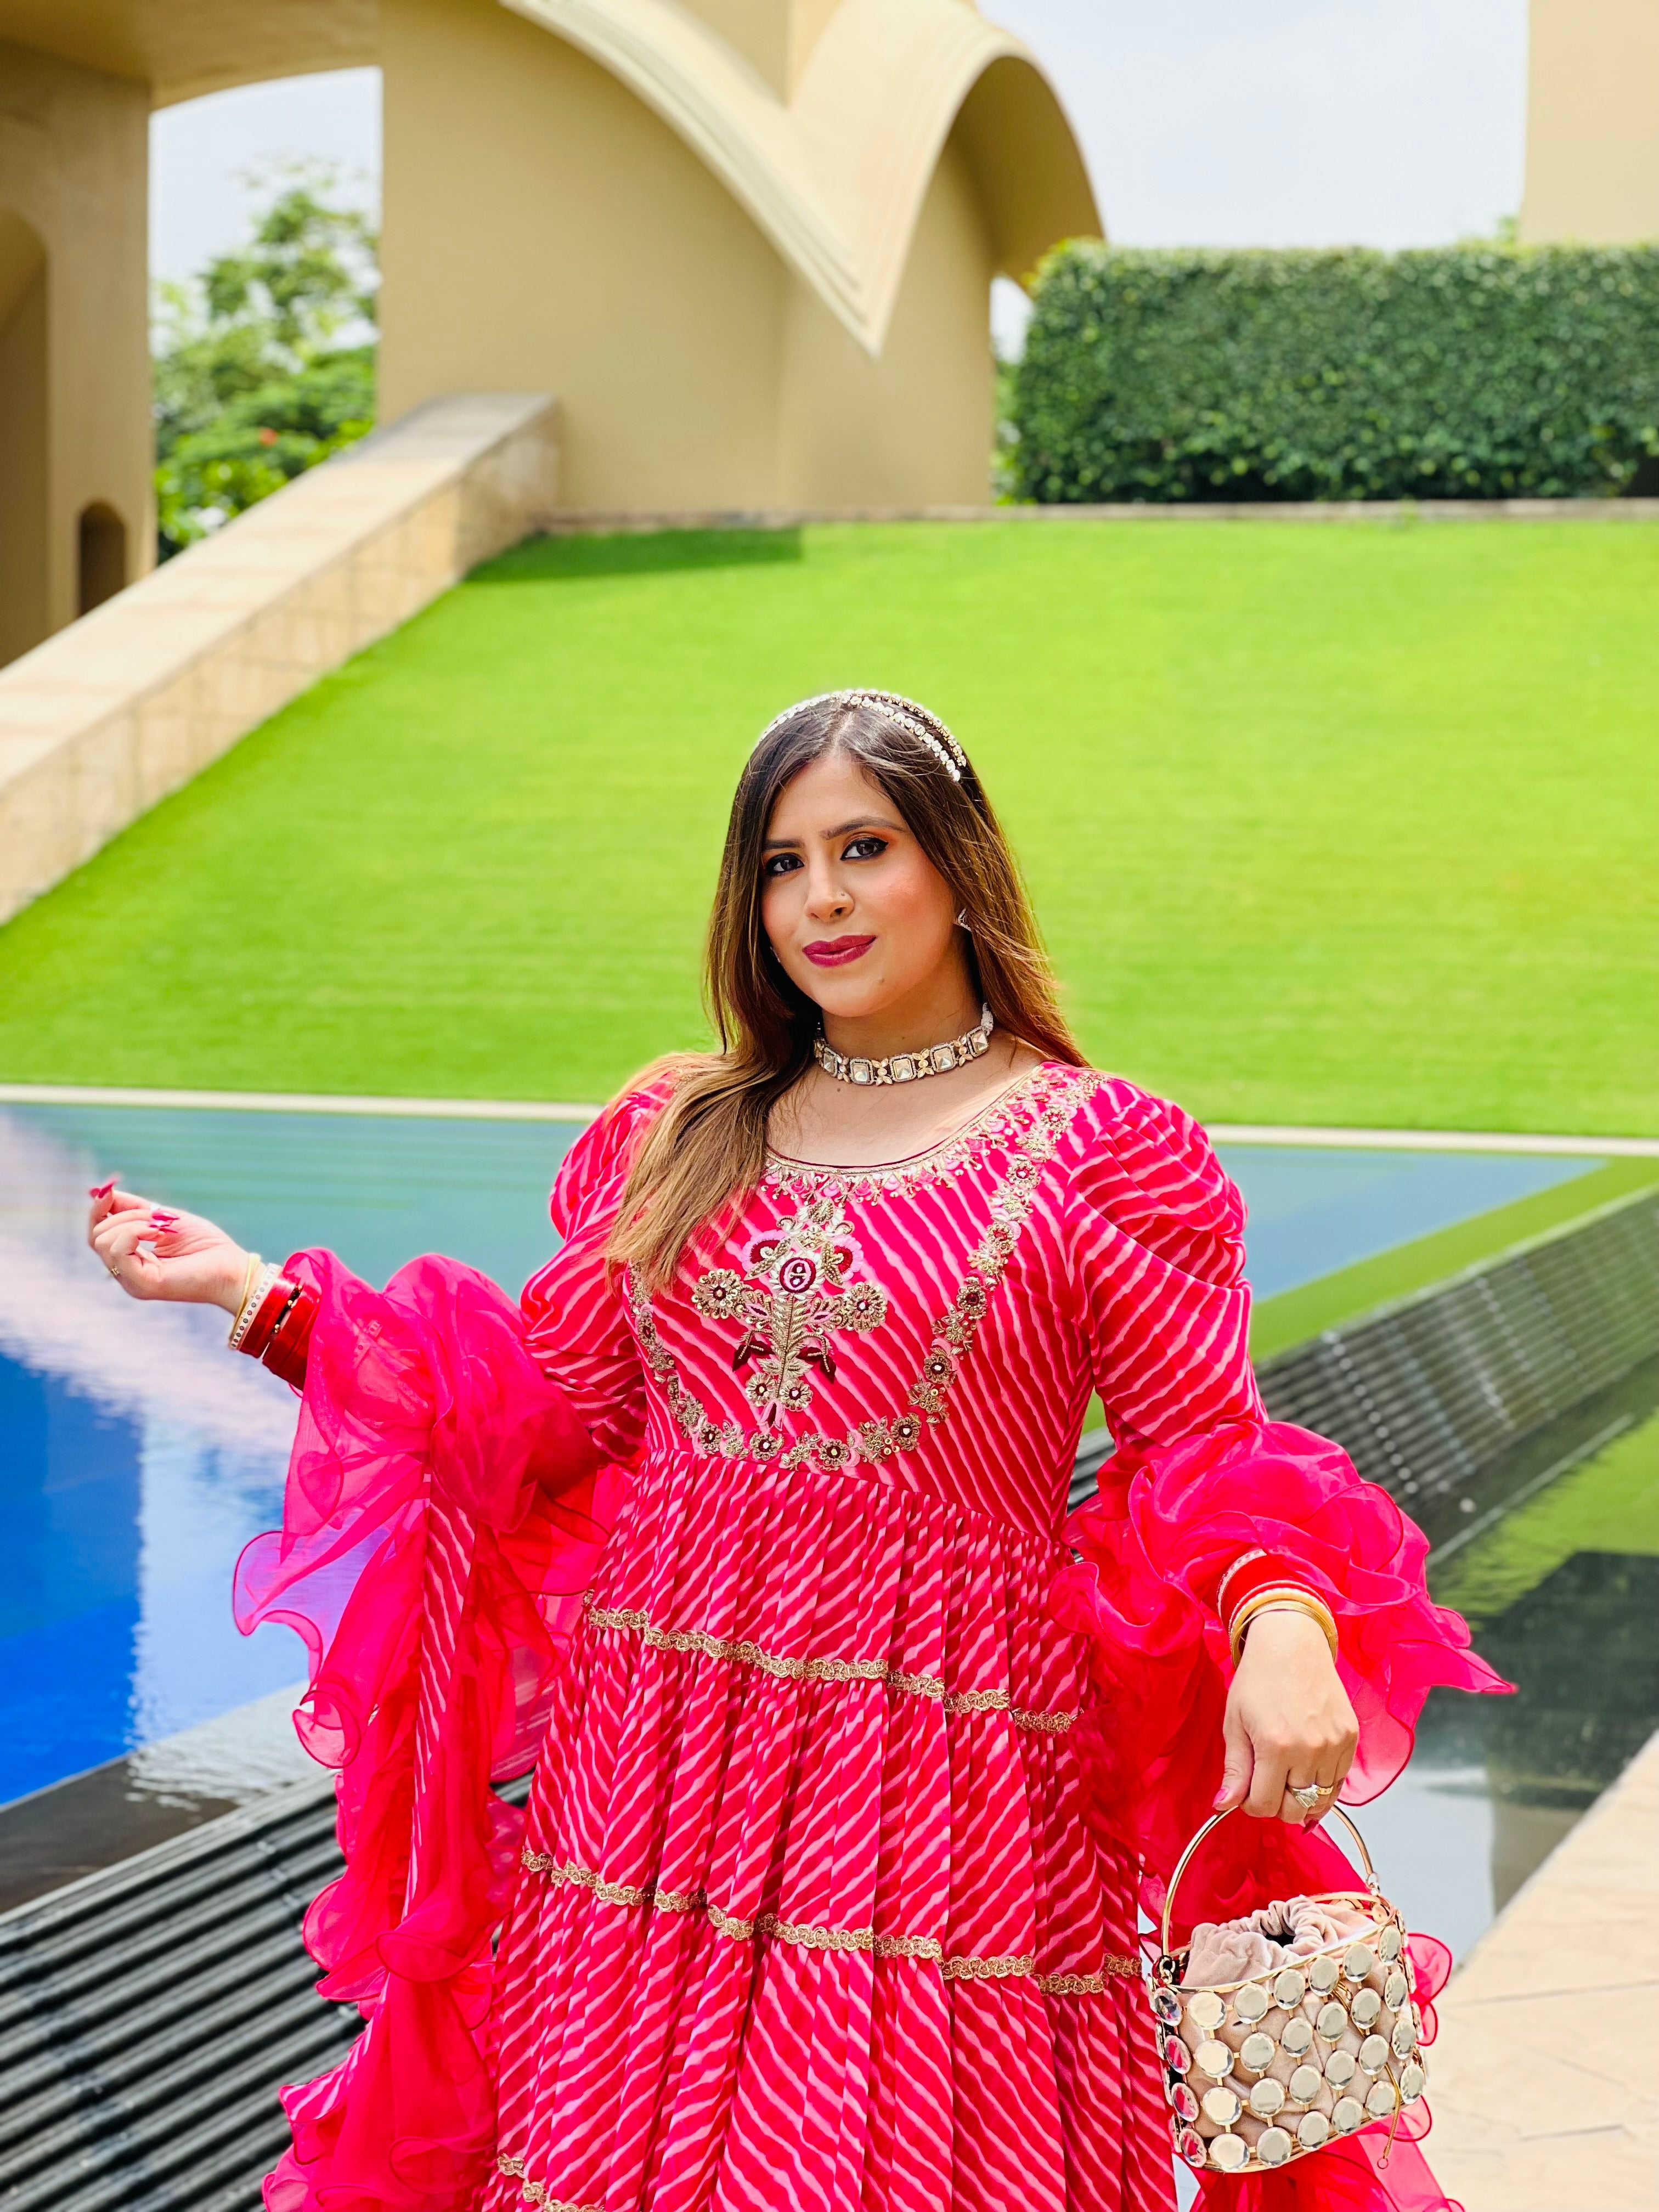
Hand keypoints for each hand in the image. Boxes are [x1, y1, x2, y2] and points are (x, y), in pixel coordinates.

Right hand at [87, 1179, 249, 1312]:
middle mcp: (126, 1273)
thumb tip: (99, 1191)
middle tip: (158, 1217)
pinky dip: (135, 1232)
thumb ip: (132, 1207)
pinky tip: (158, 1232)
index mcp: (130, 1260)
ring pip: (104, 1241)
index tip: (108, 1189)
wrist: (233, 1267)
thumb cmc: (205, 1245)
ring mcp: (132, 1281)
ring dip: (132, 1222)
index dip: (98, 1209)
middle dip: (124, 1214)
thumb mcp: (163, 1218)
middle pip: (97, 1235)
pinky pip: (118, 1251)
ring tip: (162, 1227)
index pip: (97, 1234)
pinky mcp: (142, 1284)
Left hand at [1215, 1608, 1358, 1824]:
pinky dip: (1322, 1783)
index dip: (1251, 1805)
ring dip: (1301, 1794)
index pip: (1266, 1805)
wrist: (1292, 1644)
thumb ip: (1234, 1769)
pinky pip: (1339, 1781)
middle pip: (1295, 1809)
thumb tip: (1224, 1806)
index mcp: (1275, 1746)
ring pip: (1319, 1800)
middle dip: (1276, 1804)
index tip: (1247, 1791)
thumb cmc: (1259, 1678)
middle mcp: (1310, 1749)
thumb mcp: (1234, 1722)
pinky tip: (1307, 1765)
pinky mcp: (1351, 1738)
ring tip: (1286, 1770)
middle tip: (1267, 1782)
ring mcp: (1335, 1744)